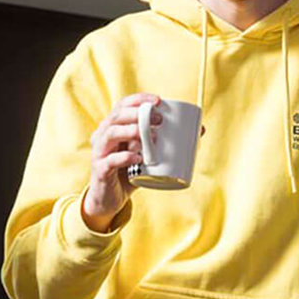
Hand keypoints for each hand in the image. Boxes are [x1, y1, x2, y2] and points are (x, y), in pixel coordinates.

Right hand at [82, 93, 159, 231]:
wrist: (110, 199)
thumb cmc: (129, 172)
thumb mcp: (146, 154)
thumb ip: (165, 142)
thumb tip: (199, 129)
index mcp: (112, 127)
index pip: (122, 105)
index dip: (139, 100)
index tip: (158, 101)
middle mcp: (102, 136)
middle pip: (116, 116)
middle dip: (139, 114)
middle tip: (160, 120)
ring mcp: (99, 153)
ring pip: (110, 134)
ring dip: (132, 131)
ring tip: (152, 137)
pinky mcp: (100, 170)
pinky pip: (110, 160)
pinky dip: (125, 157)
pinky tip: (138, 158)